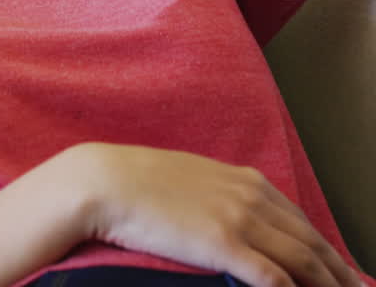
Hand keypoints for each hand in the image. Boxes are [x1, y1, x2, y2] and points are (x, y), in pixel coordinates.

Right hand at [77, 142, 362, 286]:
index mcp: (246, 181)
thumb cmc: (143, 183)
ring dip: (327, 286)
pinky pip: (271, 276)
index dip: (328, 251)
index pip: (302, 222)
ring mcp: (239, 219)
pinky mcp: (223, 244)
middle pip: (311, 242)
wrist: (110, 180)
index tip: (345, 273)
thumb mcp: (195, 182)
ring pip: (302, 260)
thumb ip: (224, 198)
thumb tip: (241, 224)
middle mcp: (251, 196)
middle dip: (340, 273)